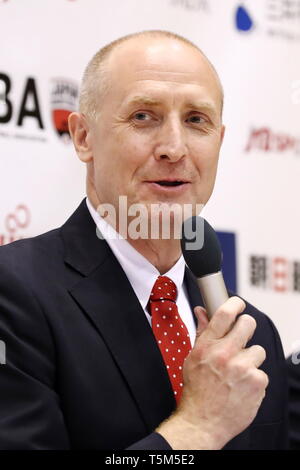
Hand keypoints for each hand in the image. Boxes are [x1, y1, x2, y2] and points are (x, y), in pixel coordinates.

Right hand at [156, 297, 267, 449]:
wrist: (202, 421)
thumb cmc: (197, 390)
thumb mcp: (193, 358)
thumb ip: (202, 332)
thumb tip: (203, 311)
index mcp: (208, 346)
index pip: (225, 313)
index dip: (235, 303)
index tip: (239, 304)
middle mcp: (225, 354)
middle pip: (248, 324)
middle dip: (246, 328)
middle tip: (241, 338)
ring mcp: (242, 368)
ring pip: (258, 350)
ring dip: (251, 360)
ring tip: (238, 372)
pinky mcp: (257, 383)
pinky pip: (262, 372)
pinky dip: (254, 380)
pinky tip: (242, 387)